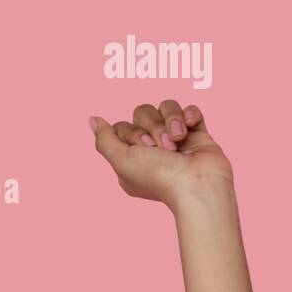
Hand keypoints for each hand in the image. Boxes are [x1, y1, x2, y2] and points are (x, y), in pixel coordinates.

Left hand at [89, 101, 233, 209]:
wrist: (198, 183)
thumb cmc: (160, 177)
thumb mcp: (121, 161)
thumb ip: (104, 140)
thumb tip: (93, 119)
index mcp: (131, 160)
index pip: (122, 126)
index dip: (132, 133)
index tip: (143, 149)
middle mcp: (152, 150)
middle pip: (143, 113)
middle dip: (154, 127)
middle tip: (164, 149)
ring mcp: (175, 140)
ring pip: (166, 107)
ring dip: (172, 121)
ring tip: (179, 140)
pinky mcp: (196, 134)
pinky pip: (189, 109)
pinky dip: (190, 115)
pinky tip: (191, 127)